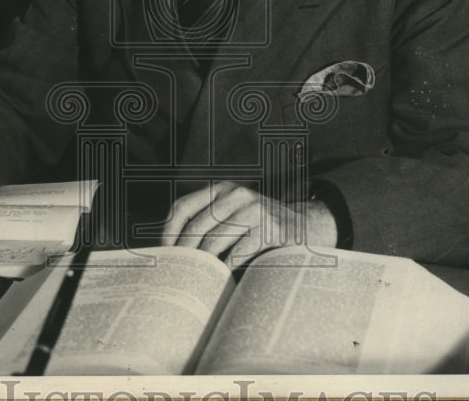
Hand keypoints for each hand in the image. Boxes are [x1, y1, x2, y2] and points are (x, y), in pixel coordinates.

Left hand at [161, 181, 337, 267]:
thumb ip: (209, 223)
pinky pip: (238, 252)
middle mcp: (236, 194)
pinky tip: (222, 278)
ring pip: (215, 240)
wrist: (304, 226)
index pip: (183, 207)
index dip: (168, 231)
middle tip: (178, 273)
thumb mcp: (233, 214)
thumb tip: (172, 252)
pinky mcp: (270, 229)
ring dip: (204, 263)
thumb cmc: (259, 227)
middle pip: (196, 226)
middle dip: (184, 253)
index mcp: (222, 189)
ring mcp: (254, 210)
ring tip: (197, 279)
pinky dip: (226, 267)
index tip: (163, 253)